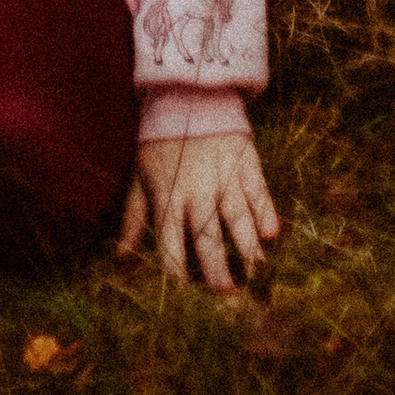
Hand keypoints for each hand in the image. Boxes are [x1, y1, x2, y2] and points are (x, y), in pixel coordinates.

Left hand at [117, 128, 277, 291]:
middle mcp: (197, 191)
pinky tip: (272, 234)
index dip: (179, 274)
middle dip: (218, 269)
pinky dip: (265, 211)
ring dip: (247, 247)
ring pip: (237, 217)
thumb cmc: (159, 141)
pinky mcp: (245, 160)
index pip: (172, 244)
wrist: (187, 92)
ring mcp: (224, 175)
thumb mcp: (140, 177)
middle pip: (208, 237)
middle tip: (229, 297)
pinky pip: (258, 190)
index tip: (187, 302)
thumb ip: (134, 219)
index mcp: (168, 197)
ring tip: (257, 273)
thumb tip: (122, 260)